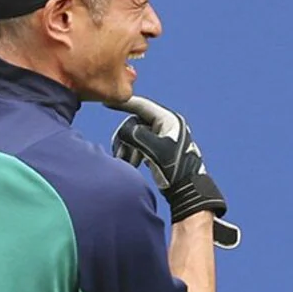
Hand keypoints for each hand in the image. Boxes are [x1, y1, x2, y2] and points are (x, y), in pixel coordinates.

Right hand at [109, 95, 240, 248]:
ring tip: (127, 164)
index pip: (142, 106)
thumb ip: (134, 135)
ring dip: (126, 148)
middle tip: (120, 157)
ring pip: (134, 135)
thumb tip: (122, 132)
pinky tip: (133, 164)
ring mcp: (162, 136)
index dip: (123, 104)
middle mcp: (166, 125)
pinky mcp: (158, 147)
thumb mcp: (152, 149)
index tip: (107, 103)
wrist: (185, 188)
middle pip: (134, 123)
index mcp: (168, 120)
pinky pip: (138, 143)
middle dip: (124, 140)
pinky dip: (131, 152)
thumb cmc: (173, 169)